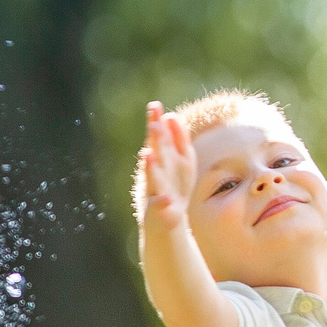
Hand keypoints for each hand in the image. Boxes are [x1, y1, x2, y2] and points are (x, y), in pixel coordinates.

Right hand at [132, 101, 195, 234]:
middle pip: (156, 153)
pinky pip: (161, 206)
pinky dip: (162, 202)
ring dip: (150, 167)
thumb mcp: (179, 160)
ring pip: (153, 177)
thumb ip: (177, 139)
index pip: (159, 138)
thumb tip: (171, 115)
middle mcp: (157, 172)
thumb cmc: (172, 186)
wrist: (166, 220)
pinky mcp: (161, 211)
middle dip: (155, 140)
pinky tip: (165, 199)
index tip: (154, 105)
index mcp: (163, 160)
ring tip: (147, 155)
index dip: (157, 122)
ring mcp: (157, 191)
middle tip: (154, 123)